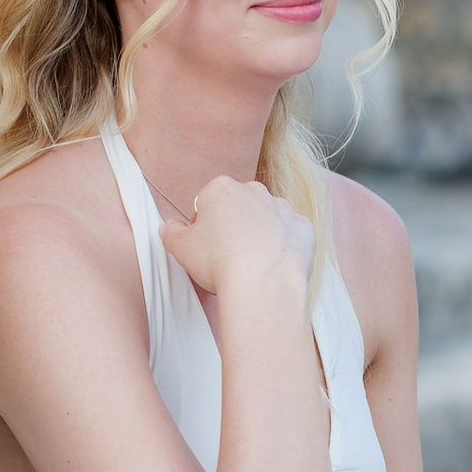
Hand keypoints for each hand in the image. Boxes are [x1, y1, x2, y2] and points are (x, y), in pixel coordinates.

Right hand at [159, 173, 311, 311]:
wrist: (263, 282)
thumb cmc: (220, 261)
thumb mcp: (180, 248)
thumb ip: (171, 233)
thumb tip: (168, 228)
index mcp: (221, 189)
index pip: (206, 202)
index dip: (203, 226)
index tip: (204, 246)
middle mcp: (254, 191)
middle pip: (238, 207)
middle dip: (232, 226)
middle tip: (225, 256)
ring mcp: (282, 208)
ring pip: (266, 220)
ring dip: (259, 236)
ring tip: (250, 265)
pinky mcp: (302, 228)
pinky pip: (290, 235)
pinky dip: (283, 248)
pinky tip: (272, 266)